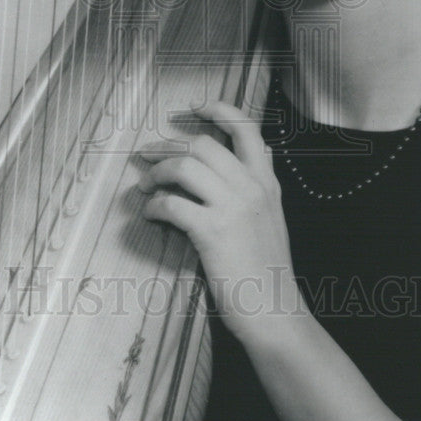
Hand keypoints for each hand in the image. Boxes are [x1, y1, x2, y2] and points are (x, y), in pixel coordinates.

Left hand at [138, 101, 303, 344]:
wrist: (275, 312)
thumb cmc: (268, 269)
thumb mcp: (275, 215)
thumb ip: (265, 181)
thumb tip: (265, 150)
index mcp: (267, 181)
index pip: (246, 128)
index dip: (218, 109)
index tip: (193, 107)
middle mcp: (252, 187)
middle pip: (202, 144)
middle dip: (167, 144)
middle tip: (147, 153)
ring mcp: (233, 208)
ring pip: (184, 166)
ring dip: (156, 172)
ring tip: (144, 186)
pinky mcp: (213, 232)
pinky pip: (172, 203)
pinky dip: (154, 205)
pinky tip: (149, 214)